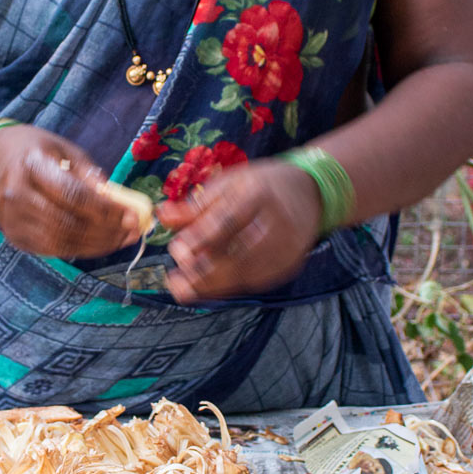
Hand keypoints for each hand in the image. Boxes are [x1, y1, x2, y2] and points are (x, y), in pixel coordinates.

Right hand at [0, 125, 144, 259]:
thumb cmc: (34, 152)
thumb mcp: (63, 149)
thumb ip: (89, 175)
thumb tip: (118, 202)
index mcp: (31, 165)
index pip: (73, 195)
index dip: (105, 211)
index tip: (131, 217)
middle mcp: (17, 195)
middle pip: (68, 224)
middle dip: (106, 233)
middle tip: (132, 233)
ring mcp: (13, 221)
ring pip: (62, 243)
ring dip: (97, 245)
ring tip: (121, 240)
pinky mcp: (15, 238)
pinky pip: (53, 250)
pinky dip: (80, 249)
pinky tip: (99, 243)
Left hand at [157, 160, 323, 302]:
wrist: (310, 193)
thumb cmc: (261, 186)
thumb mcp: (229, 185)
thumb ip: (196, 205)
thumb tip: (162, 215)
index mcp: (259, 193)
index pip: (228, 219)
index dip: (201, 238)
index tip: (177, 251)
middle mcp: (278, 222)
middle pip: (238, 254)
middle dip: (204, 272)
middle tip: (175, 282)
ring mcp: (287, 247)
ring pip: (246, 274)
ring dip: (212, 285)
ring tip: (184, 289)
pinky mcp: (289, 265)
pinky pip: (254, 282)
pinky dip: (228, 287)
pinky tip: (207, 289)